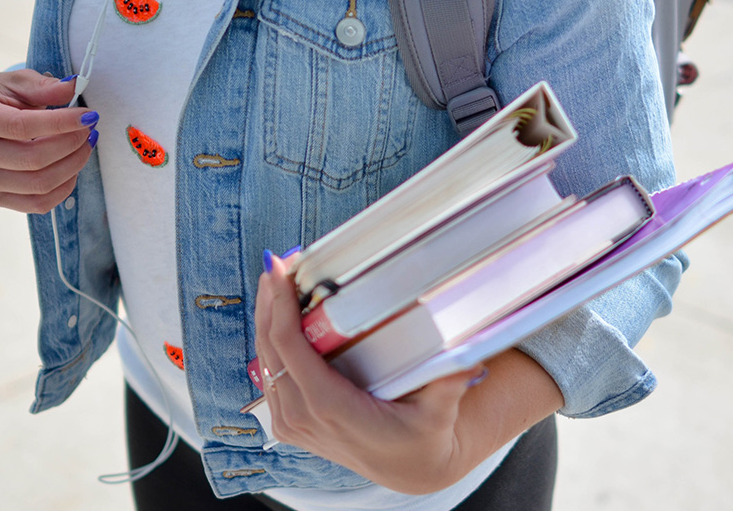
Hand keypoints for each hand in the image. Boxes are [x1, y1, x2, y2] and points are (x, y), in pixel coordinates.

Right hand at [0, 70, 97, 213]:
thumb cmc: (0, 97)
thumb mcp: (18, 81)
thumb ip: (44, 86)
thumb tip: (73, 87)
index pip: (21, 126)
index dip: (60, 123)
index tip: (89, 116)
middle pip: (32, 159)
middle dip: (71, 144)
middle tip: (90, 130)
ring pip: (39, 184)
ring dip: (73, 165)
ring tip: (85, 145)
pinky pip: (38, 204)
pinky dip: (64, 187)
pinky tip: (72, 167)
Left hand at [254, 253, 483, 494]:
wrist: (410, 469)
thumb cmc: (423, 438)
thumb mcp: (439, 413)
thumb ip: (449, 384)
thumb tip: (468, 358)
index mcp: (331, 408)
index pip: (290, 349)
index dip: (280, 306)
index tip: (280, 270)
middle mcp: (304, 418)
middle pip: (270, 349)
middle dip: (269, 302)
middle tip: (277, 263)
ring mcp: (293, 424)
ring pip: (264, 361)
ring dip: (266, 318)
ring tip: (275, 280)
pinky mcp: (290, 424)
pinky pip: (270, 376)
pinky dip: (270, 342)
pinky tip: (277, 316)